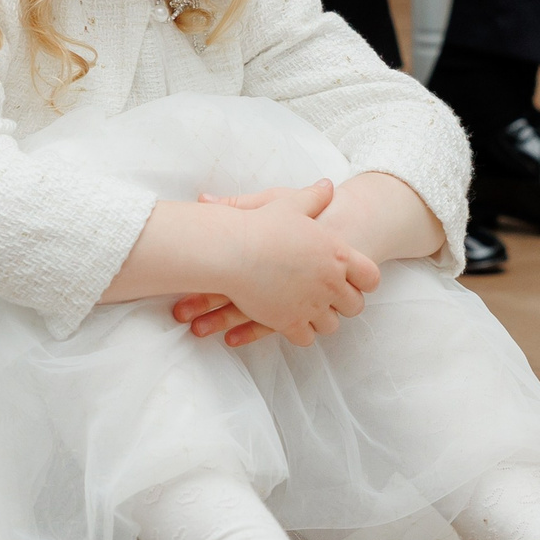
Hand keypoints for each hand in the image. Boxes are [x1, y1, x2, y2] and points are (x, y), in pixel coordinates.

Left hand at [173, 181, 318, 346]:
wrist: (360, 227)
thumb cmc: (316, 215)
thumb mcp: (282, 203)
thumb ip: (244, 204)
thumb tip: (203, 200)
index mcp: (281, 243)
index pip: (238, 261)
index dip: (207, 274)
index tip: (180, 283)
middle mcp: (290, 272)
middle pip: (243, 292)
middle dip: (209, 304)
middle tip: (179, 311)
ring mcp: (301, 295)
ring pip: (259, 315)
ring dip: (224, 322)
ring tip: (195, 329)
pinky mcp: (309, 310)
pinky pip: (279, 328)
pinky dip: (253, 334)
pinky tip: (230, 340)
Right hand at [211, 181, 381, 345]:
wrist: (232, 251)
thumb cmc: (262, 224)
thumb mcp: (291, 203)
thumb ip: (314, 197)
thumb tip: (328, 186)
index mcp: (337, 255)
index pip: (370, 277)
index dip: (365, 280)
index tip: (356, 280)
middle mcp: (330, 283)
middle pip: (355, 305)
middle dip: (346, 303)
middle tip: (334, 298)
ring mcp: (311, 306)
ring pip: (331, 325)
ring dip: (324, 319)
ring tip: (313, 311)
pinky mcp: (288, 323)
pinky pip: (306, 338)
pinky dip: (301, 333)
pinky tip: (294, 323)